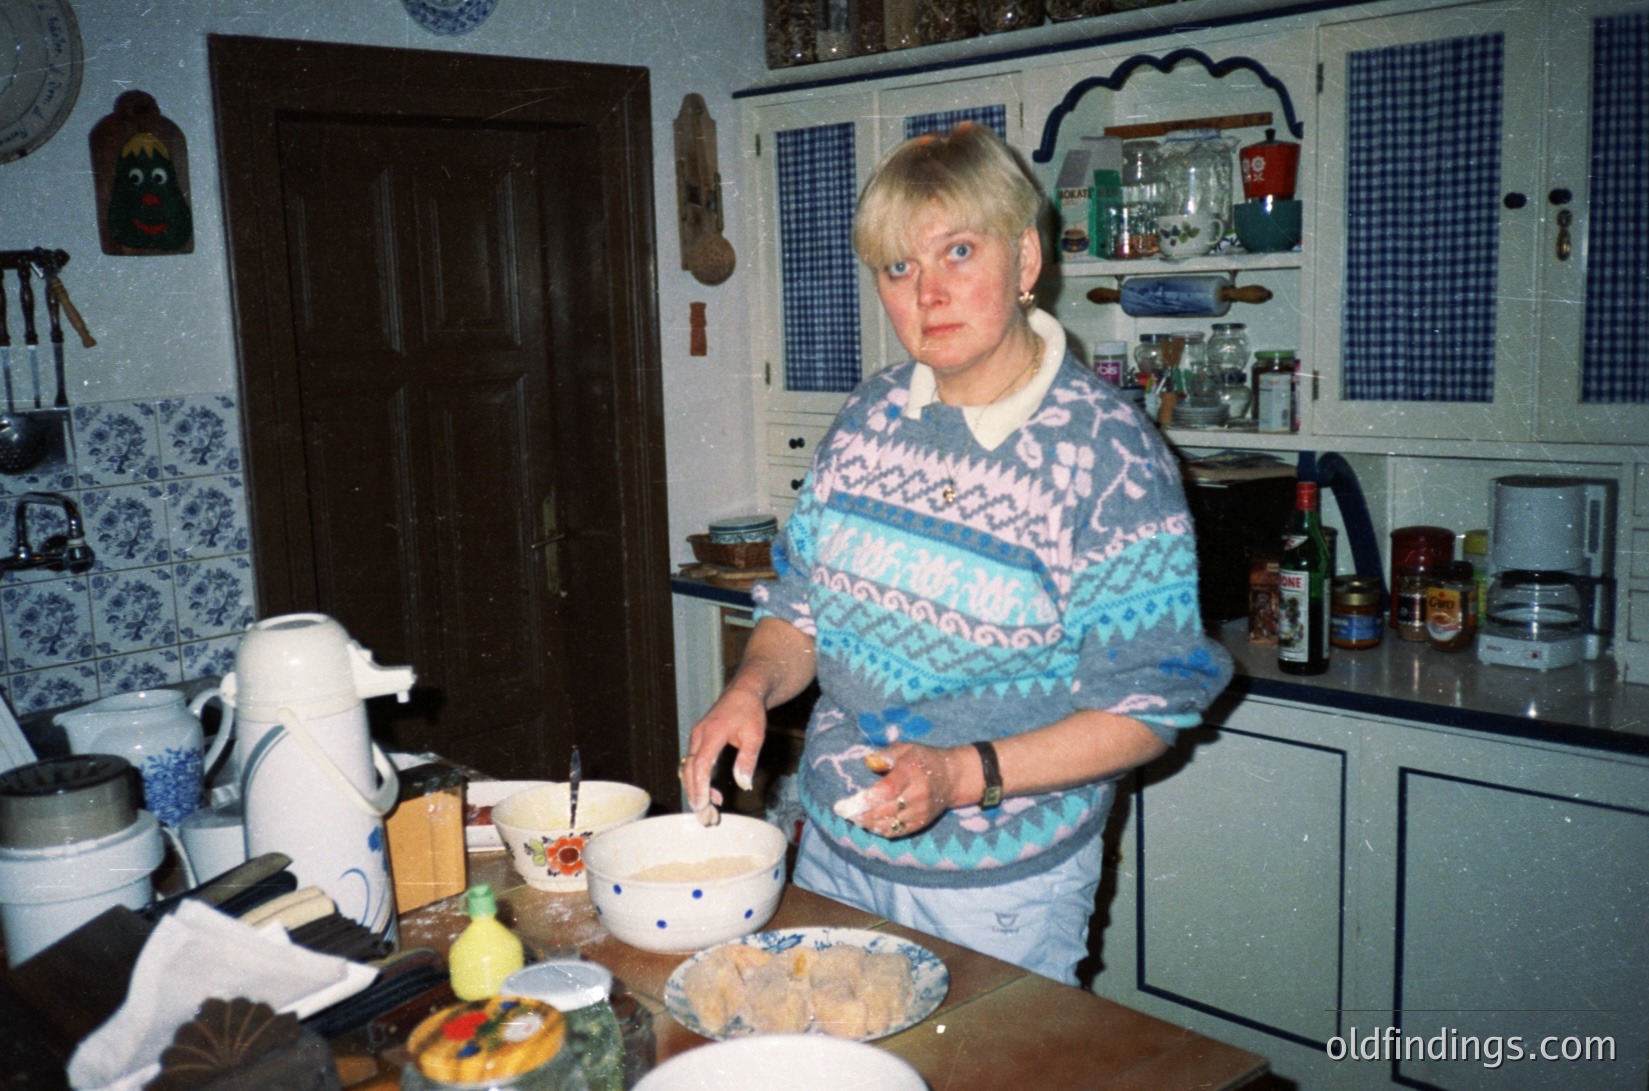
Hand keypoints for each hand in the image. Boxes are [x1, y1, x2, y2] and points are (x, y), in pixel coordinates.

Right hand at [681, 687, 767, 824]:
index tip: (702, 805)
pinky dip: (700, 782)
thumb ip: (747, 759)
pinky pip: (694, 765)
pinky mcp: (699, 742)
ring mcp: (696, 738)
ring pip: (689, 770)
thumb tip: (743, 784)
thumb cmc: (750, 712)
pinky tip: (713, 795)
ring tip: (710, 812)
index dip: (700, 786)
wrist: (744, 691)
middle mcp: (699, 735)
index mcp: (712, 733)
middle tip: (706, 818)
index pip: (700, 764)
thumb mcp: (755, 736)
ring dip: (697, 791)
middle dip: (695, 796)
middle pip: (690, 771)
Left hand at [836, 742, 968, 839]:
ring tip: (852, 817)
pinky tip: (868, 824)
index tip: (844, 804)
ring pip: (888, 824)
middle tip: (842, 811)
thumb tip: (867, 762)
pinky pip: (896, 832)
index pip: (886, 790)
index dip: (864, 800)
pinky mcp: (921, 823)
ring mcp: (920, 811)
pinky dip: (879, 830)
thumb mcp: (905, 748)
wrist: (953, 777)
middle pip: (884, 810)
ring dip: (866, 823)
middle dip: (859, 813)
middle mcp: (917, 795)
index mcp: (911, 773)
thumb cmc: (923, 759)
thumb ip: (885, 755)